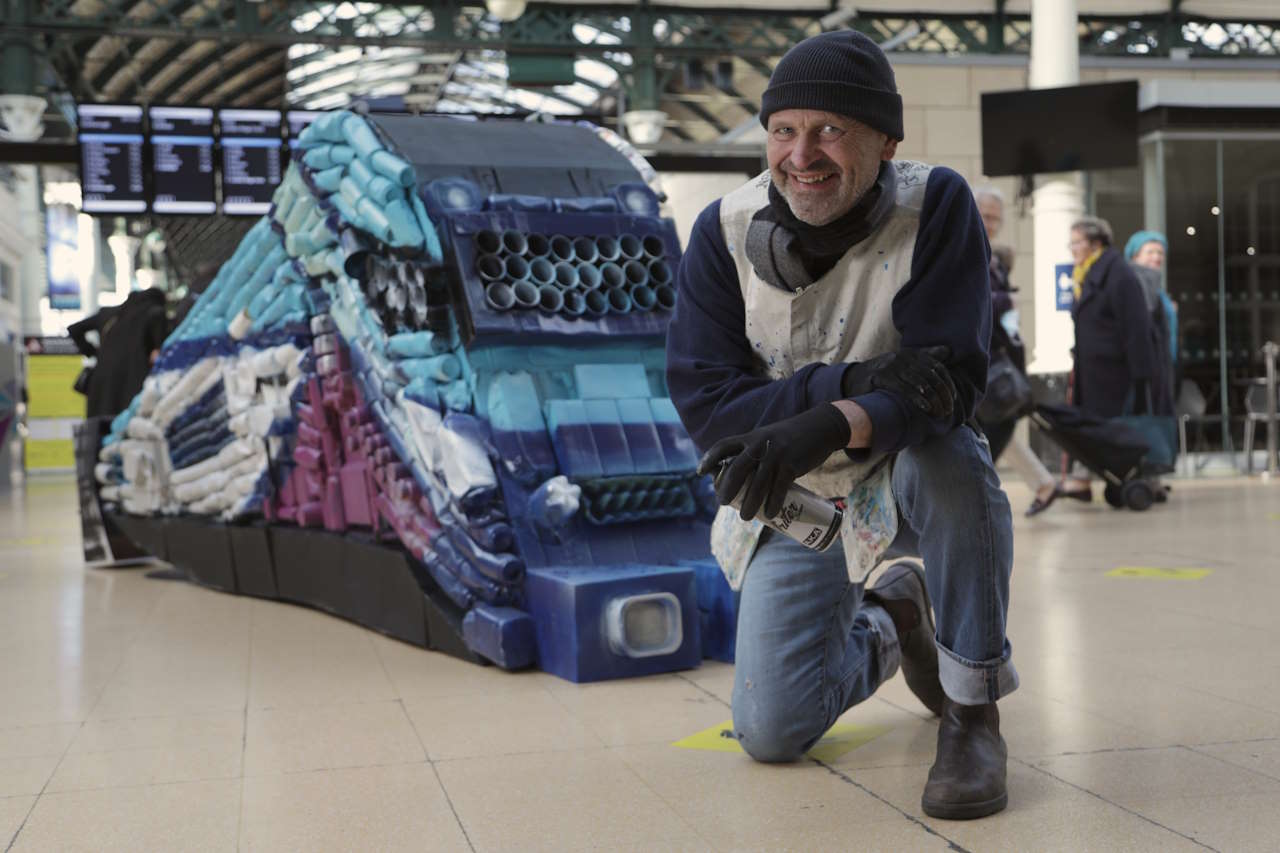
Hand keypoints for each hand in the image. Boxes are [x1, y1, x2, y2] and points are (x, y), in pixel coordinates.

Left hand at [696, 403, 849, 520]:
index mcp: (751, 437)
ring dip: (750, 503)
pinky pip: (779, 487)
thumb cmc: (790, 437)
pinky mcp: (791, 465)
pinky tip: (770, 514)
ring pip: (758, 483)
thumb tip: (740, 477)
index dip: (710, 459)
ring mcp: (776, 454)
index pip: (724, 446)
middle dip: (727, 488)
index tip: (699, 472)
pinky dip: (774, 503)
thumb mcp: (767, 437)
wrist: (820, 427)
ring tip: (745, 518)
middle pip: (737, 468)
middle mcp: (760, 444)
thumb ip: (754, 451)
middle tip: (723, 503)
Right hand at [841, 346, 956, 419]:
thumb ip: (927, 356)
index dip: (947, 382)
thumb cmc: (887, 373)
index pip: (937, 367)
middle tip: (948, 410)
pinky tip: (925, 408)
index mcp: (912, 353)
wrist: (857, 378)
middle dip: (942, 395)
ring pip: (920, 383)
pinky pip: (904, 388)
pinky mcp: (882, 375)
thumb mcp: (906, 363)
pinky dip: (917, 399)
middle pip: (930, 376)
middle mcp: (904, 356)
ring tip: (939, 412)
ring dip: (933, 400)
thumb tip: (948, 350)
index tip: (953, 397)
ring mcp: (892, 365)